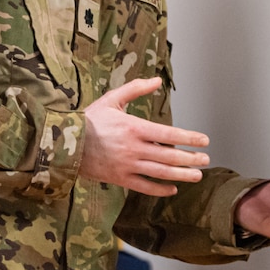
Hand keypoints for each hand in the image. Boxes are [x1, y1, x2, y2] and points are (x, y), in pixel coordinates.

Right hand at [81, 77, 210, 196]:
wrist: (64, 143)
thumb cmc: (90, 120)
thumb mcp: (112, 99)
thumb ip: (136, 88)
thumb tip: (157, 80)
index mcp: (134, 127)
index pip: (168, 134)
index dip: (189, 138)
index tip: (204, 140)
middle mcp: (133, 148)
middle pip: (169, 156)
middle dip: (190, 158)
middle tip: (206, 159)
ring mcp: (126, 165)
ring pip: (160, 173)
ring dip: (181, 175)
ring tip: (197, 175)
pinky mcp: (119, 178)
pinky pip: (143, 186)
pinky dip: (159, 189)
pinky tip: (172, 189)